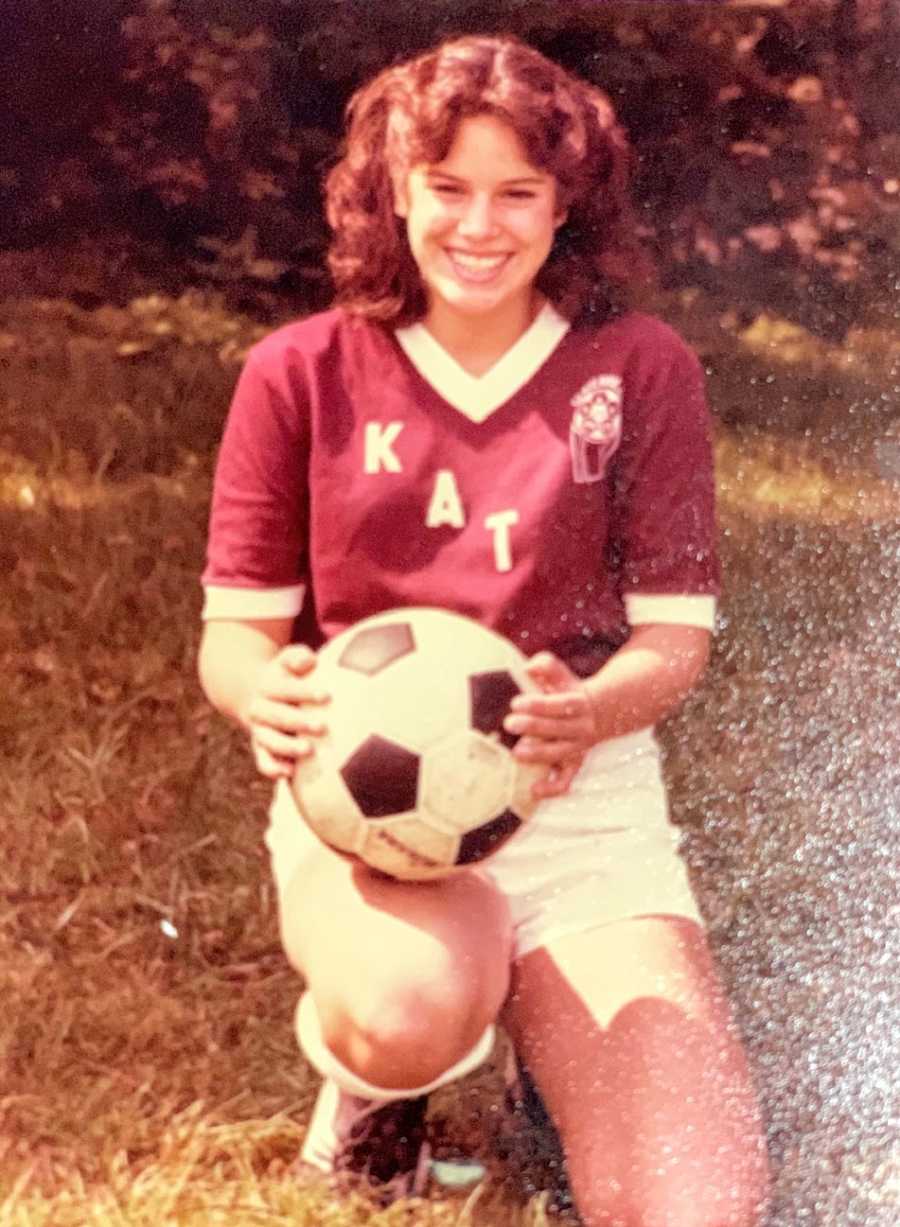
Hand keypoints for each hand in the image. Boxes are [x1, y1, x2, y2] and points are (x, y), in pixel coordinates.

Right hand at [243, 644, 329, 779]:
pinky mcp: (261, 748)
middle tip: (322, 726)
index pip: (285, 689)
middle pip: (277, 716)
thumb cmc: (285, 675)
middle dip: (299, 721)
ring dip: (287, 747)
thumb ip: (297, 657)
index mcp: (267, 686)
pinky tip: (290, 773)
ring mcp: (259, 730)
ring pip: (268, 741)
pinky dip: (273, 768)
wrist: (254, 694)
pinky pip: (263, 761)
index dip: (304, 692)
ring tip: (308, 751)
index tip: (327, 695)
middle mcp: (260, 709)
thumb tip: (309, 660)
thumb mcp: (287, 660)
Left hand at [503, 651, 596, 798]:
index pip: (558, 704)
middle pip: (557, 729)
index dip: (538, 705)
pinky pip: (566, 780)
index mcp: (577, 702)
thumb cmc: (566, 690)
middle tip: (509, 724)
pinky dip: (552, 788)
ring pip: (560, 753)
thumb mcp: (560, 674)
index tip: (516, 703)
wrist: (598, 712)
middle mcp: (580, 726)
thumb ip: (546, 665)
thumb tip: (528, 667)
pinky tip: (534, 790)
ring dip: (539, 755)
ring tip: (516, 753)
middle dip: (533, 727)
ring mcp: (577, 747)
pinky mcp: (573, 764)